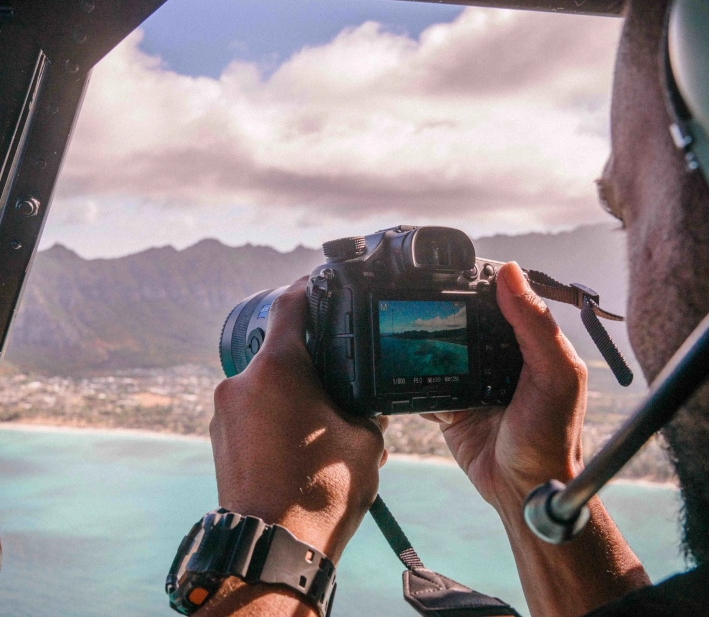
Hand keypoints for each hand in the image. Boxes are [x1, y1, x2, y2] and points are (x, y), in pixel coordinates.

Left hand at [210, 277, 386, 561]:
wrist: (273, 546)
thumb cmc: (322, 491)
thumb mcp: (364, 440)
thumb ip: (367, 409)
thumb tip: (370, 406)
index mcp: (279, 369)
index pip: (292, 305)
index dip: (309, 286)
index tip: (322, 281)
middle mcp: (242, 381)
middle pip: (278, 348)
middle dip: (309, 356)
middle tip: (339, 372)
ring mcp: (224, 410)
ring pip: (264, 382)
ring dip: (291, 390)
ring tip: (322, 418)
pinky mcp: (219, 437)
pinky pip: (251, 409)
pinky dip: (274, 413)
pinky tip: (299, 440)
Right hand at [423, 262, 586, 512]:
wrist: (525, 492)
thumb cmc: (553, 436)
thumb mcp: (554, 374)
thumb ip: (534, 324)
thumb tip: (510, 272)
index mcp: (530, 344)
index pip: (504, 302)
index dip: (482, 284)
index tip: (454, 270)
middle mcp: (501, 360)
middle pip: (466, 323)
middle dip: (444, 313)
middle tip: (416, 300)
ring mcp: (474, 383)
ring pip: (443, 351)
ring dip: (425, 345)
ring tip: (401, 330)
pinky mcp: (451, 407)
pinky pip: (426, 385)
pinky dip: (414, 380)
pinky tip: (402, 368)